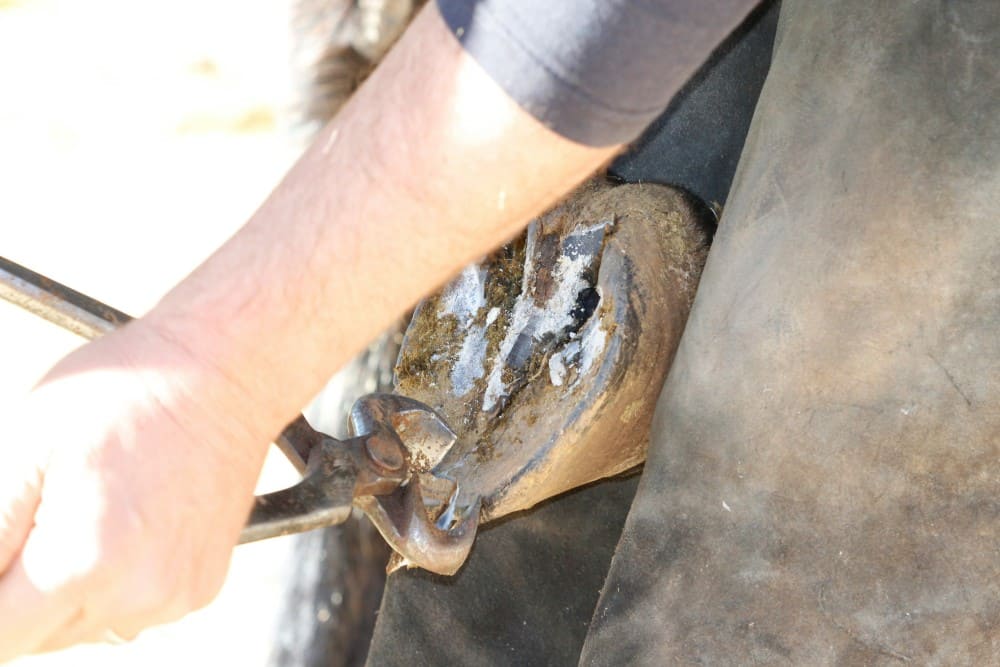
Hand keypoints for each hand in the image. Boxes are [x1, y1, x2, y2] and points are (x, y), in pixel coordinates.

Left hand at [0, 325, 269, 659]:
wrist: (224, 372)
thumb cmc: (127, 392)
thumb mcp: (24, 446)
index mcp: (86, 564)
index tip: (4, 542)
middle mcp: (139, 596)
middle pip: (34, 638)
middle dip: (15, 590)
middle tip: (37, 510)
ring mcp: (176, 596)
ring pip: (81, 628)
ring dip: (62, 591)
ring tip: (84, 510)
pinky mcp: (200, 588)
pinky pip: (129, 611)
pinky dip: (111, 581)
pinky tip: (120, 522)